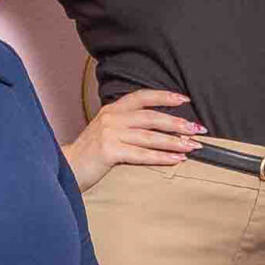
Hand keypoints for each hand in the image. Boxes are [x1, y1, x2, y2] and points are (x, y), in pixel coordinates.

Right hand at [67, 89, 202, 190]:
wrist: (66, 167)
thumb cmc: (90, 152)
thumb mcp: (107, 130)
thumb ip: (127, 124)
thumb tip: (160, 127)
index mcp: (112, 110)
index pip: (142, 97)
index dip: (164, 97)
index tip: (184, 100)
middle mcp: (111, 118)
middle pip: (151, 117)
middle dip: (177, 123)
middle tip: (198, 129)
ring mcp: (109, 134)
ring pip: (149, 136)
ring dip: (174, 142)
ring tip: (192, 146)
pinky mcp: (108, 151)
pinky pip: (141, 154)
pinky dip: (161, 157)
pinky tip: (176, 159)